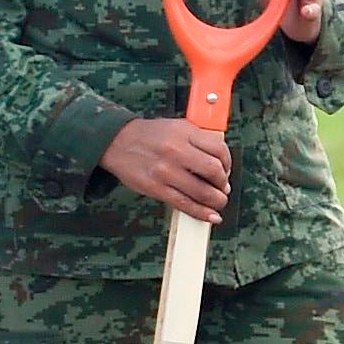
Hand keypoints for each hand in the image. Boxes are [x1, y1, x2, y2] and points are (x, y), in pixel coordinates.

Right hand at [103, 116, 232, 222]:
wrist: (115, 142)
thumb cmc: (147, 135)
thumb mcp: (175, 126)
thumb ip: (197, 139)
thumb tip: (219, 161)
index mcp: (184, 132)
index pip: (219, 149)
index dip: (228, 163)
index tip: (226, 170)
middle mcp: (176, 150)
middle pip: (214, 171)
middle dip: (223, 183)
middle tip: (222, 188)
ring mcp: (166, 171)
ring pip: (202, 191)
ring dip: (216, 201)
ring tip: (218, 202)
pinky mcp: (156, 188)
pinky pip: (184, 204)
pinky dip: (201, 213)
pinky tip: (210, 217)